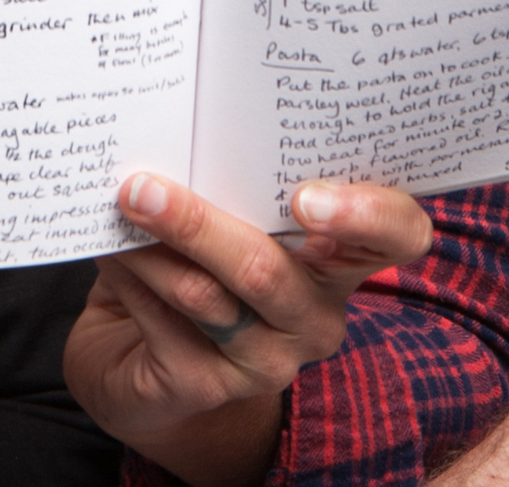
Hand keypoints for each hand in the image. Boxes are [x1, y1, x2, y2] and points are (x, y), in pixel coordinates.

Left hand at [64, 173, 432, 486]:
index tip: (306, 198)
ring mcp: (266, 360)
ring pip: (206, 295)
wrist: (140, 356)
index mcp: (341, 259)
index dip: (368, 215)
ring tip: (119, 202)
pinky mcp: (206, 386)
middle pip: (268, 269)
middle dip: (198, 221)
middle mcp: (316, 316)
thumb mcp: (227, 213)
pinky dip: (130, 275)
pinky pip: (164, 321)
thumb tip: (179, 123)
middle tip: (142, 183)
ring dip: (152, 244)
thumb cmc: (193, 260)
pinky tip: (110, 249)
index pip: (398, 235)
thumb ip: (228, 177)